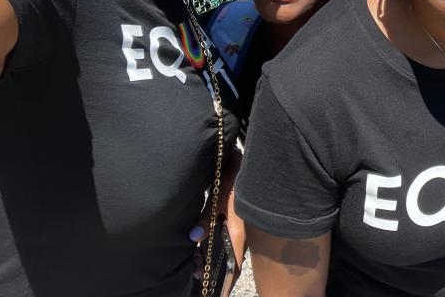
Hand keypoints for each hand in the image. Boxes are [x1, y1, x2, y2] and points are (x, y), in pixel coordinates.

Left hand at [191, 149, 245, 290]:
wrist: (252, 161)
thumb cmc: (237, 178)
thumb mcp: (219, 197)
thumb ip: (206, 218)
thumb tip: (193, 240)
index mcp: (239, 233)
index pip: (233, 269)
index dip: (224, 285)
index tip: (212, 292)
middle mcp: (242, 235)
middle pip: (228, 262)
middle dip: (211, 270)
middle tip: (193, 271)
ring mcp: (242, 228)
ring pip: (227, 251)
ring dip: (210, 257)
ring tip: (192, 258)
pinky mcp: (239, 221)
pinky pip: (227, 240)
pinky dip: (214, 246)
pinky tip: (201, 242)